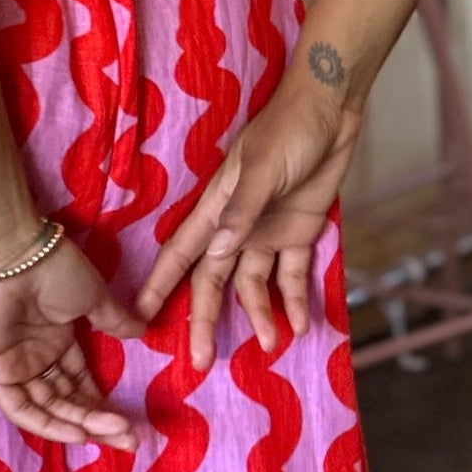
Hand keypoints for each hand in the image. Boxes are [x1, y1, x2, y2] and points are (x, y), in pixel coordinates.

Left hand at [0, 228, 144, 450]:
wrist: (16, 254)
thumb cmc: (53, 269)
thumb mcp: (93, 298)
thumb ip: (114, 320)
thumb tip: (141, 332)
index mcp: (56, 340)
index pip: (80, 384)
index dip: (104, 405)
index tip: (132, 422)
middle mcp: (36, 357)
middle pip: (67, 402)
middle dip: (99, 423)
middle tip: (130, 439)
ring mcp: (14, 366)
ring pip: (49, 409)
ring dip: (82, 424)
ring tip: (115, 433)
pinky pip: (21, 408)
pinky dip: (48, 424)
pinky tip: (79, 432)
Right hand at [134, 47, 364, 369]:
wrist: (331, 109)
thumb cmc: (288, 130)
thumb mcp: (263, 169)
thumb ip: (241, 211)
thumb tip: (218, 252)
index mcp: (216, 210)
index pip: (181, 255)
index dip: (159, 285)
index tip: (139, 316)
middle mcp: (236, 228)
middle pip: (214, 283)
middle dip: (206, 321)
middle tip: (200, 362)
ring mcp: (267, 232)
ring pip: (253, 286)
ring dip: (260, 316)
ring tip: (270, 346)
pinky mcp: (298, 233)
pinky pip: (292, 276)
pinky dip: (295, 300)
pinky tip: (301, 325)